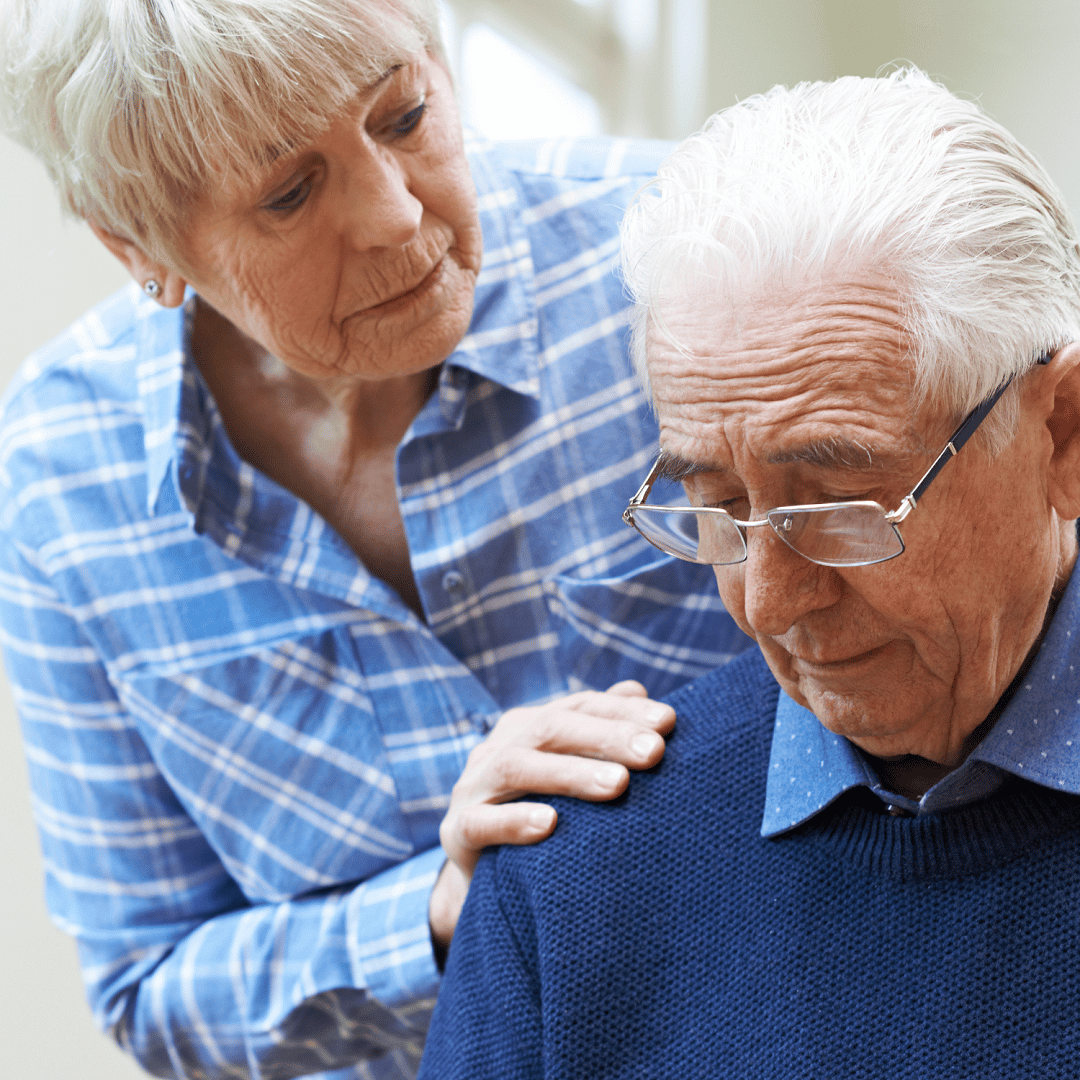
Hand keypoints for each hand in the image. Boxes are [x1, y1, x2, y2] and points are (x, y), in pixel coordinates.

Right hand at [429, 681, 674, 948]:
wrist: (488, 875)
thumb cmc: (543, 812)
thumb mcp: (573, 771)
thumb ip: (601, 730)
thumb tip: (637, 688)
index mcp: (528, 726)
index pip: (578, 707)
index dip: (622, 711)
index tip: (669, 723)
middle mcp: (499, 746)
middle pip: (550, 729)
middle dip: (605, 737)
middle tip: (654, 752)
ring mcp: (472, 786)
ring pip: (515, 767)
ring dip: (569, 773)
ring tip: (618, 784)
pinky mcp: (456, 831)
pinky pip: (480, 822)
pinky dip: (514, 820)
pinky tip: (551, 825)